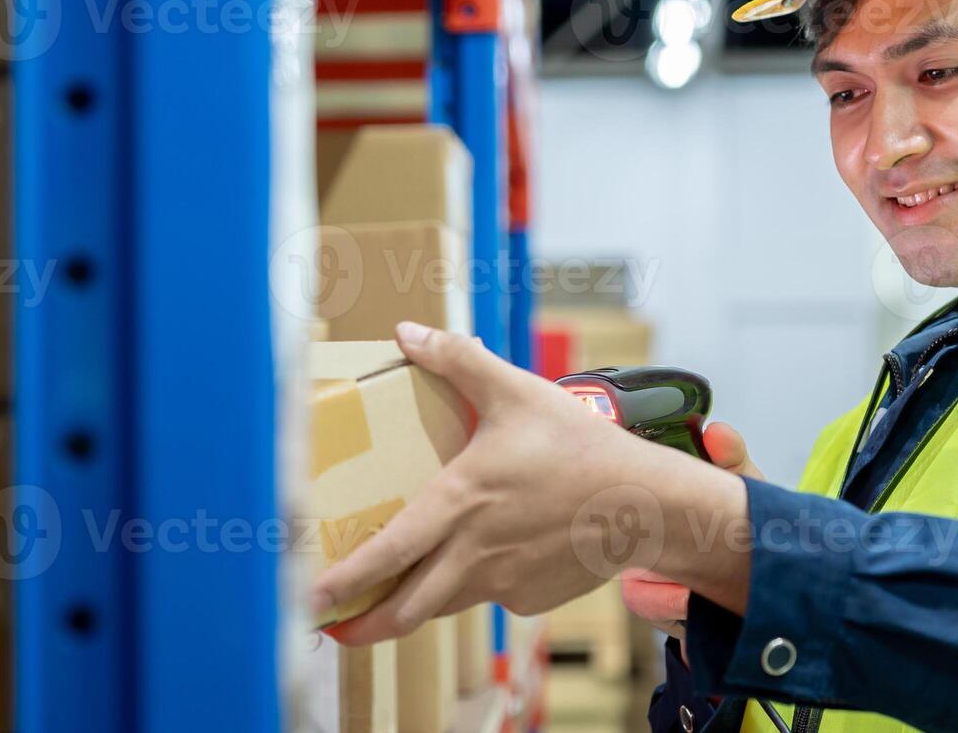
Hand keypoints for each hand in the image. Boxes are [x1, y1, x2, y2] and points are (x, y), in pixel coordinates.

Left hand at [312, 322, 749, 645]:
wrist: (646, 503)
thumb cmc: (581, 447)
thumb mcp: (517, 392)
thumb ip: (458, 360)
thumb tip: (408, 332)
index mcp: (460, 504)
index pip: (388, 553)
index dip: (346, 581)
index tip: (310, 598)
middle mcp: (474, 553)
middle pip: (405, 608)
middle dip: (363, 625)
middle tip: (332, 626)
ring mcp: (502, 582)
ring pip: (443, 605)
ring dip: (411, 607)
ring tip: (387, 603)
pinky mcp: (528, 599)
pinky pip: (489, 596)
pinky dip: (475, 583)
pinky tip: (488, 556)